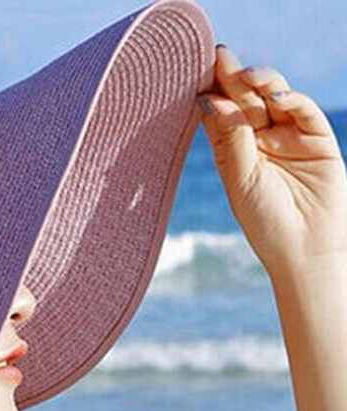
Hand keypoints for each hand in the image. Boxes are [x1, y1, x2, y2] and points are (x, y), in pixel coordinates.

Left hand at [197, 45, 346, 281]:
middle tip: (220, 56)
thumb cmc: (265, 221)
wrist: (303, 250)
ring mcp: (289, 137)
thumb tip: (210, 100)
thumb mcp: (241, 178)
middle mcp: (260, 139)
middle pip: (245, 101)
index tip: (196, 72)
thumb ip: (231, 138)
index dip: (212, 93)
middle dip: (233, 79)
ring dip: (262, 83)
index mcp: (233, 150)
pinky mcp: (317, 139)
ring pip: (275, 99)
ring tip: (246, 74)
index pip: (221, 114)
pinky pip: (304, 112)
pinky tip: (276, 97)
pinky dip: (292, 100)